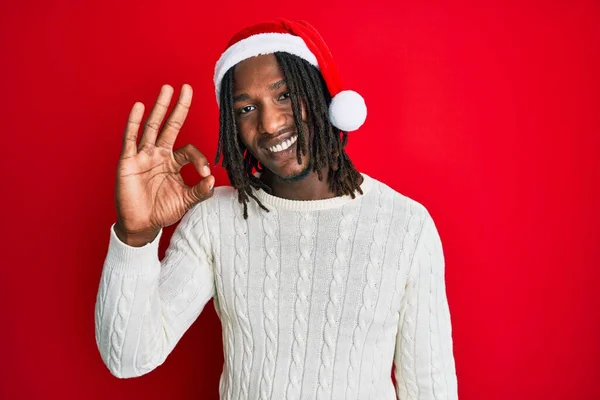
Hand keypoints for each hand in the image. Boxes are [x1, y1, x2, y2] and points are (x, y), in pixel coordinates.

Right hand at [114, 84, 213, 243]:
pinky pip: (131, 139)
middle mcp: (159, 154)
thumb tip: (213, 179)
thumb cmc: (162, 210)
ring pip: (152, 127)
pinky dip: (134, 123)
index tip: (204, 175)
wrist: (141, 224)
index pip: (190, 151)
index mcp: (174, 162)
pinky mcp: (128, 161)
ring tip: (167, 89)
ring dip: (160, 108)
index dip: (199, 159)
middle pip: (171, 126)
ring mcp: (143, 156)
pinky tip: (139, 107)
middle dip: (179, 108)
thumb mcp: (186, 201)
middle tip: (186, 88)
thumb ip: (201, 191)